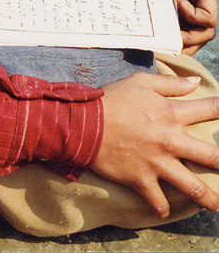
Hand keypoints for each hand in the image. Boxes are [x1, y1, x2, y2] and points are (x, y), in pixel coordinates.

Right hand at [91, 72, 218, 216]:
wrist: (85, 123)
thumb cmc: (113, 99)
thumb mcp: (141, 82)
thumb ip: (170, 83)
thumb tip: (194, 82)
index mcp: (171, 113)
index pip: (209, 109)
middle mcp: (170, 140)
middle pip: (211, 156)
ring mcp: (157, 163)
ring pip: (192, 187)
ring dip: (209, 198)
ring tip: (217, 205)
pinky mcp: (142, 179)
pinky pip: (158, 201)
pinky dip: (162, 207)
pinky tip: (164, 209)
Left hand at [158, 0, 216, 53]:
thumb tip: (164, 26)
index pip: (209, 18)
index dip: (194, 18)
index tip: (177, 5)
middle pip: (205, 31)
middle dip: (189, 39)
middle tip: (169, 38)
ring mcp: (190, 4)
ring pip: (194, 33)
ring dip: (181, 41)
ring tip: (164, 42)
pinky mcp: (176, 7)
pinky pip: (180, 28)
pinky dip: (173, 35)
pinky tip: (159, 37)